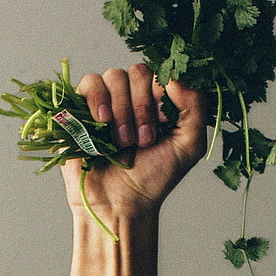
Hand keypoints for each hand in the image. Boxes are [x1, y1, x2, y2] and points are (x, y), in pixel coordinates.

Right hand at [61, 64, 206, 222]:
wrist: (119, 204)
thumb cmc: (153, 179)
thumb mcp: (189, 146)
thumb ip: (195, 107)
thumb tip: (174, 76)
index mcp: (158, 101)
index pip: (161, 73)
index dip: (161, 96)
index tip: (162, 126)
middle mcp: (132, 96)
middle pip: (137, 72)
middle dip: (142, 107)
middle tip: (142, 141)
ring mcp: (106, 100)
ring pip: (114, 76)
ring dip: (122, 110)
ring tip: (123, 142)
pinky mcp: (81, 108)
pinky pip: (90, 82)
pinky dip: (98, 99)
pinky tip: (103, 122)